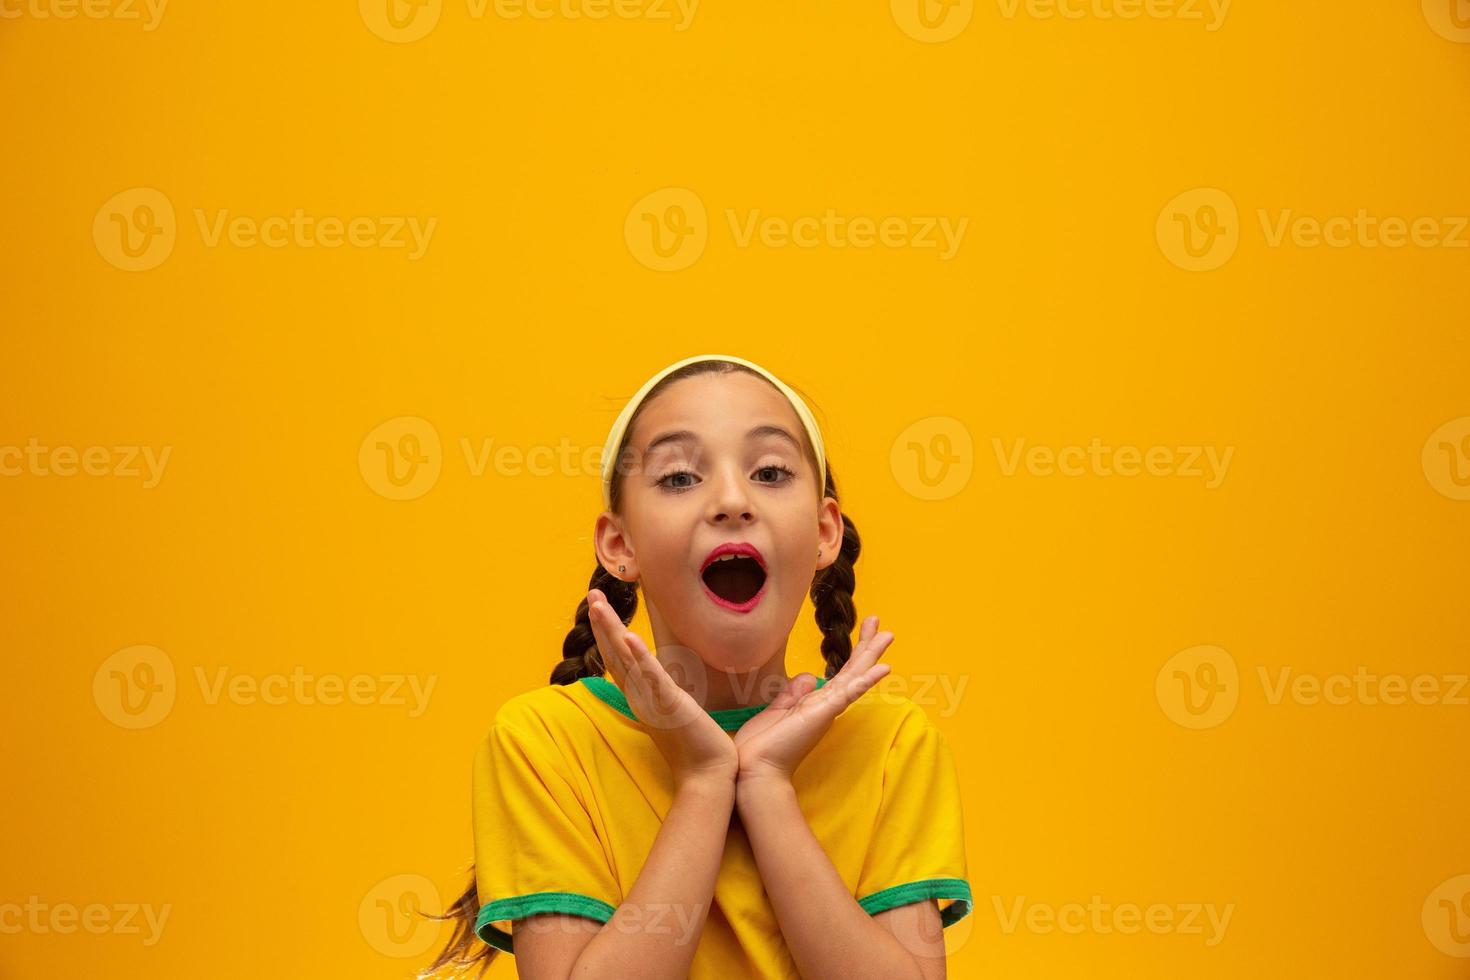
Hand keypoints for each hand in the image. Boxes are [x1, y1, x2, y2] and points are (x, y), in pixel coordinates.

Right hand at [585, 588, 737, 787]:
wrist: (708, 775)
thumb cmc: (697, 745)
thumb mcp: (678, 711)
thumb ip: (669, 691)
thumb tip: (670, 675)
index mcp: (642, 696)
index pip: (619, 659)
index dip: (607, 633)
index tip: (599, 607)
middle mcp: (640, 696)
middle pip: (614, 653)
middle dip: (602, 623)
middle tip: (593, 594)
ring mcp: (651, 700)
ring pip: (625, 659)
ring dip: (610, 630)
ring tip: (598, 604)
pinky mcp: (668, 706)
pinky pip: (651, 677)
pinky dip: (639, 657)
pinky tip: (629, 636)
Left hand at [732, 615, 892, 784]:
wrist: (754, 769)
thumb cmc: (762, 744)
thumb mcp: (777, 710)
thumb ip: (793, 693)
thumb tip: (807, 677)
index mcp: (816, 703)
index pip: (841, 673)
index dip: (853, 652)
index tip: (864, 630)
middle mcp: (827, 704)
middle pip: (853, 670)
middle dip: (867, 645)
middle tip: (880, 622)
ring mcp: (827, 709)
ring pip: (855, 676)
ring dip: (871, 655)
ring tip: (888, 634)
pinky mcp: (824, 713)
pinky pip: (849, 693)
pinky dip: (866, 680)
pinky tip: (883, 668)